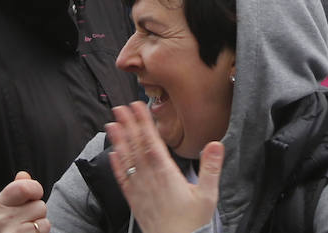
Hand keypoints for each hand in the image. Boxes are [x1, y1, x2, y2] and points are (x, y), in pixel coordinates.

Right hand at [0, 172, 48, 232]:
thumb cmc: (2, 227)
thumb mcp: (3, 208)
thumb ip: (15, 190)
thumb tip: (24, 175)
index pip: (25, 187)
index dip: (35, 190)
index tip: (32, 196)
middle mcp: (2, 219)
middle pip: (40, 205)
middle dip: (37, 212)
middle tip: (24, 220)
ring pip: (44, 219)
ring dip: (39, 224)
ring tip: (25, 229)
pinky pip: (44, 230)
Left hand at [107, 102, 223, 232]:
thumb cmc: (192, 224)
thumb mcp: (208, 196)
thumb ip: (210, 168)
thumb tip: (215, 144)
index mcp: (166, 174)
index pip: (152, 143)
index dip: (144, 123)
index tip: (138, 107)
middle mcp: (149, 179)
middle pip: (136, 147)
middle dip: (128, 126)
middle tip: (120, 108)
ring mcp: (139, 190)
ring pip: (127, 160)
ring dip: (119, 141)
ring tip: (112, 124)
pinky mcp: (134, 201)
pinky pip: (122, 179)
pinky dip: (116, 165)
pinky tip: (112, 155)